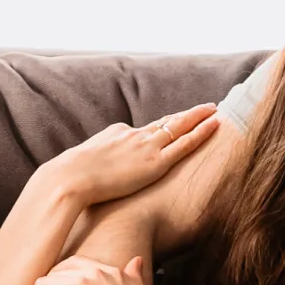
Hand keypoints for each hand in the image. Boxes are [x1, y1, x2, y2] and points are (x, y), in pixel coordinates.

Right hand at [38, 104, 221, 206]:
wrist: (70, 178)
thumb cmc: (70, 177)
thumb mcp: (83, 163)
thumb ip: (96, 163)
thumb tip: (93, 174)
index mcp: (117, 133)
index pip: (144, 129)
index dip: (163, 124)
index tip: (175, 120)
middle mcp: (134, 135)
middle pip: (166, 122)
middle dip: (187, 114)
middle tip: (205, 106)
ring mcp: (146, 146)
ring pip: (179, 127)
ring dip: (199, 117)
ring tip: (215, 110)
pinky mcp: (155, 162)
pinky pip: (185, 144)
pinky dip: (202, 132)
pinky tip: (215, 124)